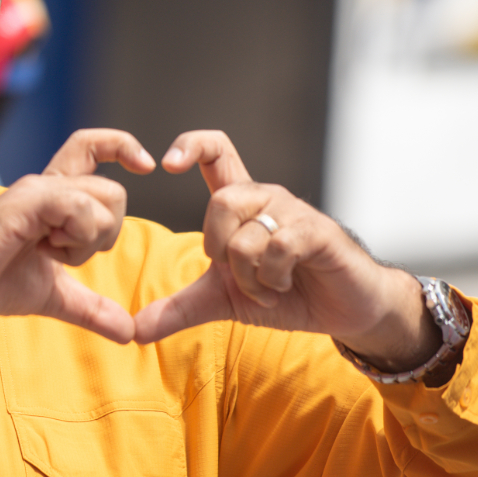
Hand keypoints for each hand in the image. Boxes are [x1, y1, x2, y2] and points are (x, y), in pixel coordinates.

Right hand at [0, 129, 154, 359]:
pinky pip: (80, 208)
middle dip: (107, 232)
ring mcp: (38, 190)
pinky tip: (45, 249)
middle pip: (115, 190)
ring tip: (51, 253)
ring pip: (105, 199)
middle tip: (68, 255)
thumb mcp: (53, 296)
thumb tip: (129, 333)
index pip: (93, 148)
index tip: (148, 165)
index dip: (123, 147)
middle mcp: (47, 185)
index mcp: (53, 198)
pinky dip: (77, 236)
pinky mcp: (28, 202)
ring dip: (90, 238)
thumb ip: (91, 309)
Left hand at [133, 131, 436, 372]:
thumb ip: (178, 309)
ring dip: (249, 275)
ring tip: (268, 289)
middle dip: (220, 250)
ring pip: (246, 232)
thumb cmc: (286, 294)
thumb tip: (133, 330)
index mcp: (241, 204)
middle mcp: (266, 198)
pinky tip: (284, 286)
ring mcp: (293, 212)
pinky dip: (271, 278)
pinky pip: (276, 248)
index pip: (215, 152)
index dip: (189, 147)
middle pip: (222, 201)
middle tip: (239, 277)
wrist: (344, 312)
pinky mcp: (317, 232)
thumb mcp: (223, 302)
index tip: (163, 165)